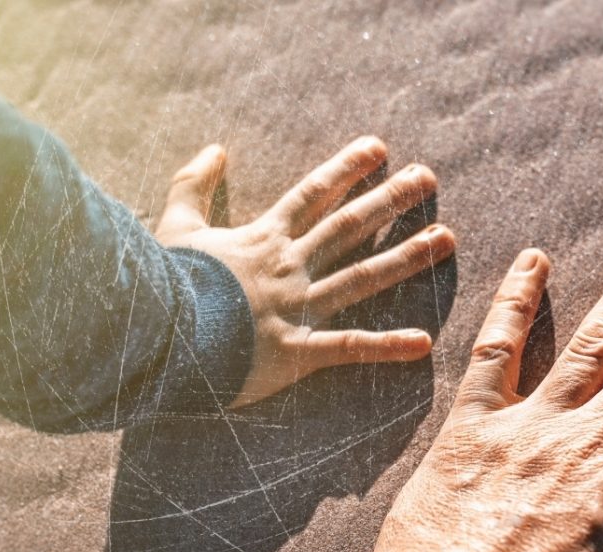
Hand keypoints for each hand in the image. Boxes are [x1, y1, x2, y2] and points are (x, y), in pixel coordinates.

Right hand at [153, 137, 453, 407]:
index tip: (380, 148)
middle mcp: (289, 266)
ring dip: (407, 257)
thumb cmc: (163, 284)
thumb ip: (193, 185)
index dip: (347, 169)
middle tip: (430, 178)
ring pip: (362, 277)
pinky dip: (387, 346)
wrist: (155, 335)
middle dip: (391, 199)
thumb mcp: (174, 224)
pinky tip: (423, 342)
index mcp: (262, 238)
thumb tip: (215, 148)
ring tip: (447, 239)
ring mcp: (297, 308)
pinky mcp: (296, 352)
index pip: (313, 194)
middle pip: (348, 225)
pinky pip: (349, 348)